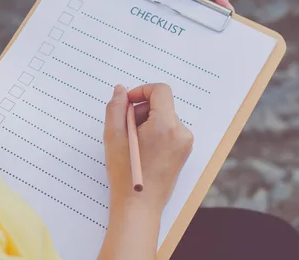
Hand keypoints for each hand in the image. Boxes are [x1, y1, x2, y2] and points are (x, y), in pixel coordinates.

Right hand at [104, 84, 193, 211]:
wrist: (139, 206)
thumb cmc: (125, 174)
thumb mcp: (113, 136)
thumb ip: (116, 107)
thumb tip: (121, 90)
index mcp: (166, 125)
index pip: (160, 91)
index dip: (141, 91)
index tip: (127, 103)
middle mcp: (181, 132)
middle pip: (161, 105)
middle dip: (141, 111)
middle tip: (125, 129)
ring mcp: (185, 143)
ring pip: (164, 118)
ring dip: (146, 122)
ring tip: (132, 143)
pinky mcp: (183, 152)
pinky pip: (169, 131)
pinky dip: (154, 133)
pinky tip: (141, 150)